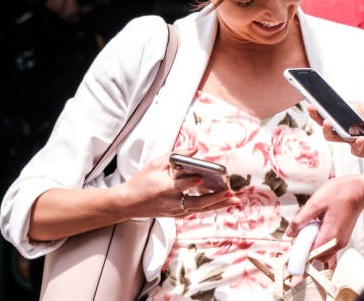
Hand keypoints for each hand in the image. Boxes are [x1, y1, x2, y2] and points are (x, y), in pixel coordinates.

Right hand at [119, 147, 238, 218]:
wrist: (129, 203)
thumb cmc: (143, 181)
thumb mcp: (156, 164)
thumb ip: (176, 155)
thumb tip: (194, 149)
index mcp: (164, 189)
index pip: (180, 186)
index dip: (191, 182)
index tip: (201, 178)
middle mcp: (171, 203)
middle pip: (196, 203)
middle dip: (215, 199)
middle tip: (231, 194)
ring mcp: (175, 211)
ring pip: (200, 209)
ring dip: (218, 204)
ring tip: (234, 200)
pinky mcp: (177, 214)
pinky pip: (197, 210)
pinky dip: (210, 205)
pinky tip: (222, 201)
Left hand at [285, 176, 363, 261]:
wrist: (359, 189)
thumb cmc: (341, 192)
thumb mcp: (315, 203)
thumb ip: (300, 219)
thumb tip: (290, 232)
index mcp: (330, 236)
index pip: (309, 252)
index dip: (298, 245)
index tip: (294, 235)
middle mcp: (337, 243)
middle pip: (315, 253)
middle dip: (305, 241)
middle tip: (302, 226)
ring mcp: (341, 240)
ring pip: (320, 248)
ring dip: (312, 237)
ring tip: (311, 219)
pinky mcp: (342, 236)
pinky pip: (327, 241)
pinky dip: (320, 234)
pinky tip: (319, 219)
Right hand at [308, 98, 363, 164]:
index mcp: (352, 112)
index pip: (333, 108)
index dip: (322, 104)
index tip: (313, 98)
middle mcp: (349, 126)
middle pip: (327, 122)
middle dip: (317, 115)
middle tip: (312, 108)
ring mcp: (353, 139)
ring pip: (333, 137)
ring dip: (328, 130)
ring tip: (329, 124)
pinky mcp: (361, 151)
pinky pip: (354, 148)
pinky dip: (357, 143)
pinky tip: (361, 138)